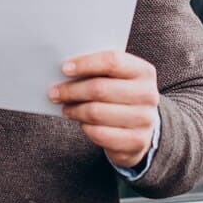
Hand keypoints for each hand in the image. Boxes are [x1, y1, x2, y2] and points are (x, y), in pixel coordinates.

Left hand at [49, 50, 158, 168]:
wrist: (141, 127)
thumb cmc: (121, 95)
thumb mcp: (117, 78)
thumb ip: (98, 71)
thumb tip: (66, 71)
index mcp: (144, 71)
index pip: (112, 61)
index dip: (85, 64)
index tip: (64, 69)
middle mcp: (148, 94)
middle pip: (100, 88)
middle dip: (72, 90)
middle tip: (54, 92)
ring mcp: (144, 119)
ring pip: (97, 112)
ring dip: (75, 110)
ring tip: (65, 108)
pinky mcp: (136, 141)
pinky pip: (100, 133)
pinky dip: (85, 127)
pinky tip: (80, 122)